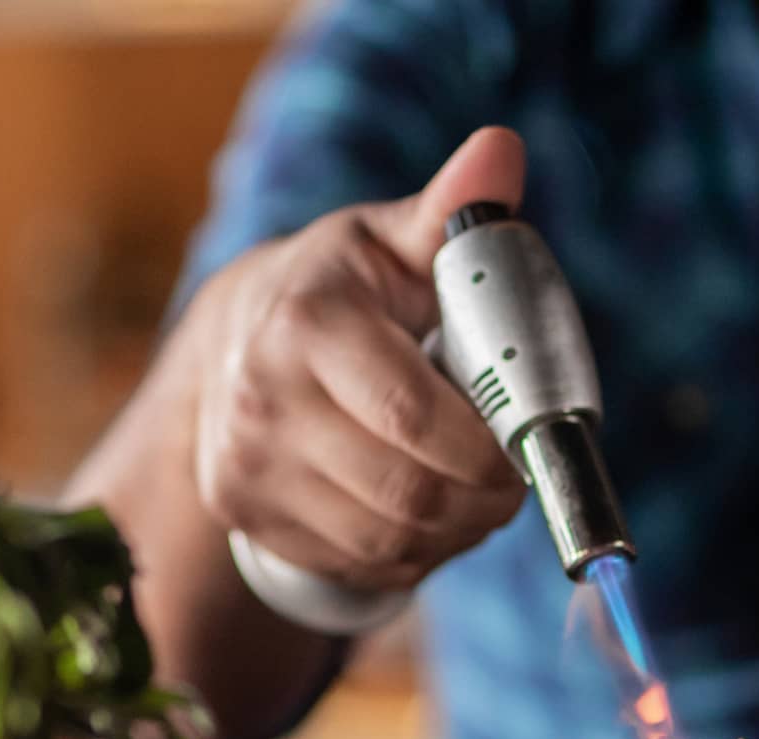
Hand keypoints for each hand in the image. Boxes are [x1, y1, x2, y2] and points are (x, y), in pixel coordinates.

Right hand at [185, 127, 528, 592]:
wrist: (236, 342)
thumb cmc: (342, 290)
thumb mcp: (390, 242)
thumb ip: (452, 212)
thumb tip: (504, 151)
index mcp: (305, 322)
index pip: (412, 416)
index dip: (485, 451)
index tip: (522, 451)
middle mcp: (261, 400)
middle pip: (406, 496)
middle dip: (482, 504)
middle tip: (512, 488)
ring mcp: (246, 467)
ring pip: (386, 544)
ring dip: (454, 536)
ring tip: (474, 500)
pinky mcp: (246, 516)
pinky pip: (358, 565)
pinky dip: (412, 556)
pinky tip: (424, 518)